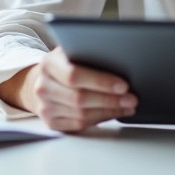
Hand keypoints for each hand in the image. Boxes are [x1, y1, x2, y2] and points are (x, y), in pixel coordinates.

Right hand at [0, 47, 136, 131]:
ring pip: (81, 115)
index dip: (100, 82)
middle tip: (132, 98)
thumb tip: (122, 58)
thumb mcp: (73, 49)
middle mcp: (42, 86)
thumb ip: (89, 52)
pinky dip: (100, 119)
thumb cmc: (66, 62)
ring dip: (109, 111)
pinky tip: (114, 112)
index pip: (74, 75)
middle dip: (110, 100)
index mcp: (48, 64)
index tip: (124, 85)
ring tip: (128, 106)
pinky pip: (79, 125)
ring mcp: (44, 107)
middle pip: (79, 98)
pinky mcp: (50, 122)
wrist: (44, 79)